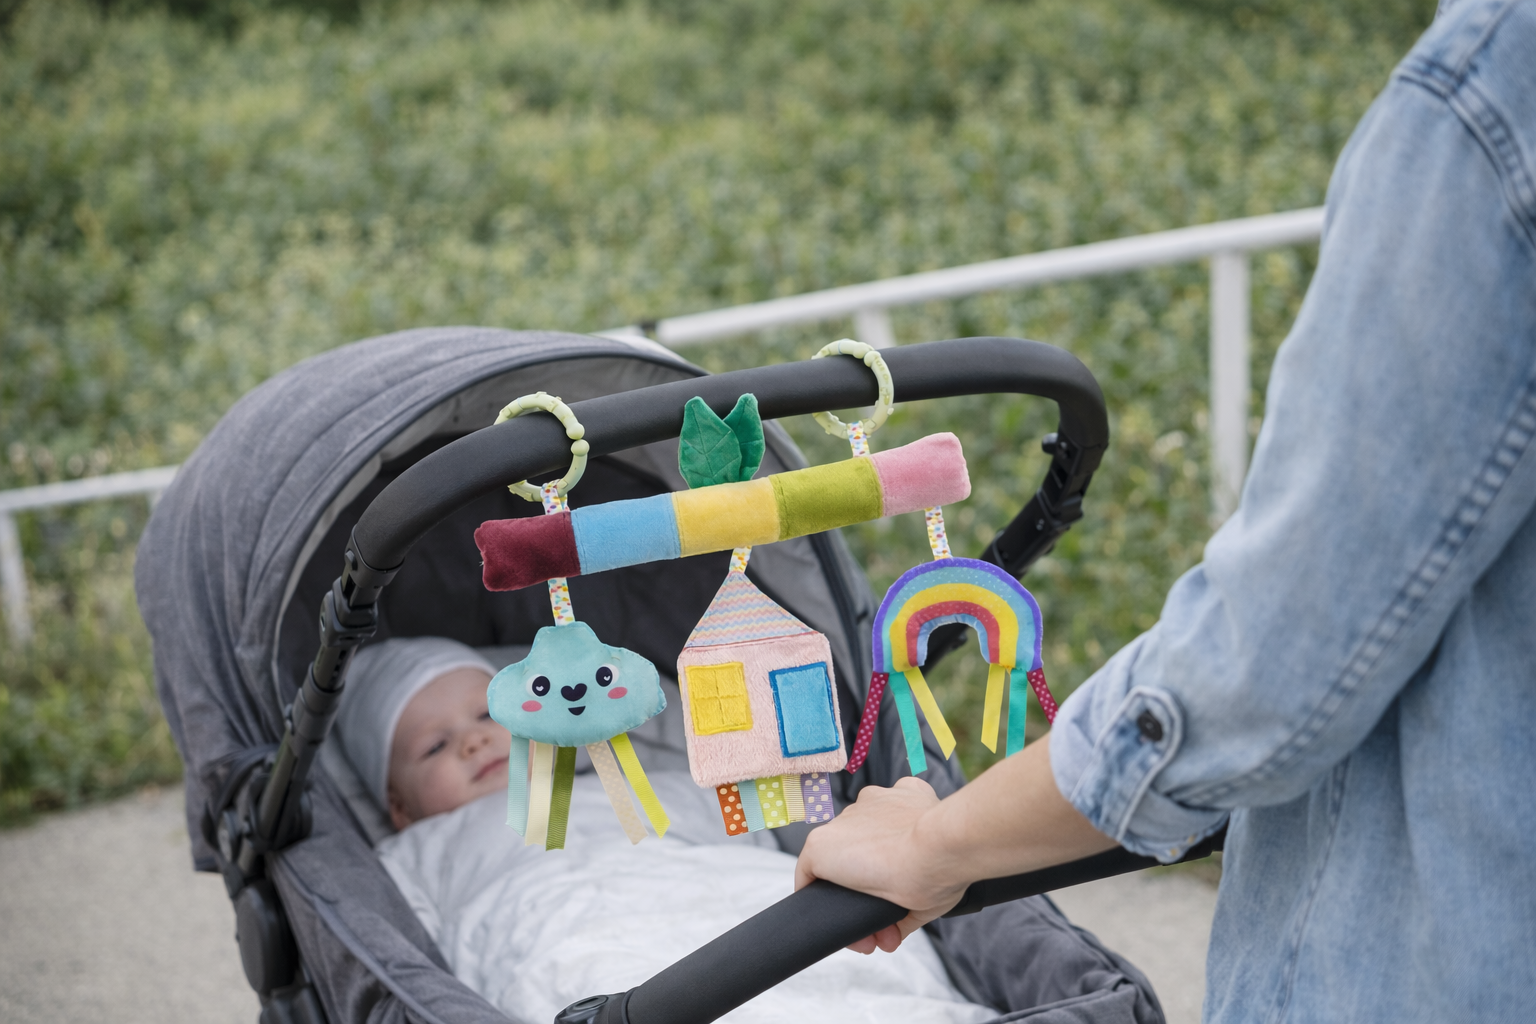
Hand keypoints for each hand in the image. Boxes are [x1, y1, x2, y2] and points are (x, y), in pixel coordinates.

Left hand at [793, 735, 1117, 954]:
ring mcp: (847, 822)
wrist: (943, 845)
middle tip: (887, 925)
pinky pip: (809, 874)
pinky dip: (820, 899)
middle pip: (864, 852)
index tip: (905, 893)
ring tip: (871, 934)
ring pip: (841, 865)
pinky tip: (839, 924)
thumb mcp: (944, 875)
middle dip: (875, 890)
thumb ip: (922, 893)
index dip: (894, 869)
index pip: (891, 832)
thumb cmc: (955, 858)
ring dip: (854, 900)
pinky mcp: (822, 843)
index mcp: (909, 799)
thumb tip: (901, 928)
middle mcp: (875, 802)